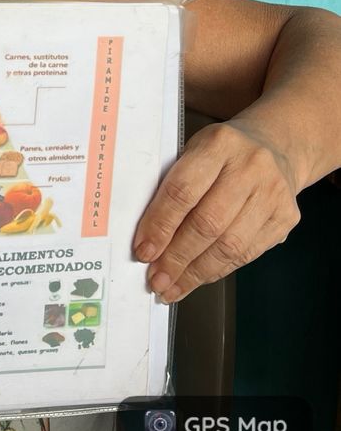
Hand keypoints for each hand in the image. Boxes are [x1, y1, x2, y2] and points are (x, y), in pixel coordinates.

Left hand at [132, 119, 300, 301]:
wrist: (275, 145)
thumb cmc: (223, 154)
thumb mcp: (195, 151)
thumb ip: (173, 187)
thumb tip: (149, 240)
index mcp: (219, 143)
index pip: (182, 191)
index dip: (160, 226)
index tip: (143, 251)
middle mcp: (251, 166)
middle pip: (207, 223)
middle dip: (176, 258)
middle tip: (157, 279)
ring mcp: (273, 193)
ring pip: (229, 245)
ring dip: (196, 272)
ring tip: (173, 286)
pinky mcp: (286, 217)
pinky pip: (247, 254)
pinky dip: (218, 270)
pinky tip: (199, 277)